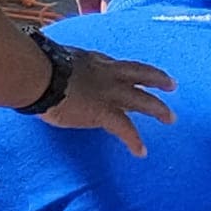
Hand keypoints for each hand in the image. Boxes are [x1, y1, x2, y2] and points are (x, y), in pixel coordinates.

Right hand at [42, 50, 174, 156]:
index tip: (133, 75)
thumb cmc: (38, 67)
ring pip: (142, 100)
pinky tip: (141, 151)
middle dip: (157, 79)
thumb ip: (57, 65)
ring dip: (158, 109)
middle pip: (139, 74)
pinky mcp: (104, 112)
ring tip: (171, 118)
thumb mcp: (53, 59)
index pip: (115, 66)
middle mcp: (107, 73)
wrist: (40, 77)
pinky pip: (125, 128)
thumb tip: (44, 70)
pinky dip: (134, 140)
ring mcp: (109, 93)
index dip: (126, 72)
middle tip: (172, 85)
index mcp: (93, 60)